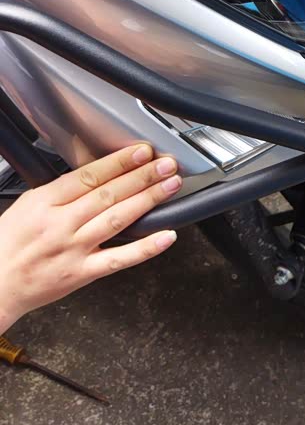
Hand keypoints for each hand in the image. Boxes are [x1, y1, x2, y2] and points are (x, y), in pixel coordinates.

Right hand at [0, 144, 180, 332]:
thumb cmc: (8, 244)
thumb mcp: (27, 204)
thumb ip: (61, 190)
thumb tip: (98, 172)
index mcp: (44, 202)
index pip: (89, 176)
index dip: (119, 162)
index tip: (142, 151)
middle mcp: (61, 224)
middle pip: (108, 194)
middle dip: (142, 176)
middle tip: (166, 164)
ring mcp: (74, 249)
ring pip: (117, 220)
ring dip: (148, 200)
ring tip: (170, 186)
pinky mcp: (82, 273)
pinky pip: (119, 259)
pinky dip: (146, 248)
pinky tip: (166, 235)